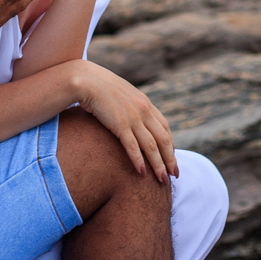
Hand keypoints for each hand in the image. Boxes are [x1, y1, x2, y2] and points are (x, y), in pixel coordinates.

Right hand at [71, 60, 177, 182]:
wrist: (86, 79)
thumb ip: (129, 106)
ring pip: (151, 146)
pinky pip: (133, 147)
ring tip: (163, 180)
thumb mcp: (121, 94)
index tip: (172, 158)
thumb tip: (129, 117)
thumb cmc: (99, 87)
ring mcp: (133, 117)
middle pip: (163, 139)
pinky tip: (142, 173)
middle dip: (170, 159)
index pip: (164, 127)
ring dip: (159, 165)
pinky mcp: (120, 124)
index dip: (170, 144)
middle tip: (175, 175)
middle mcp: (143, 110)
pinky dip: (139, 161)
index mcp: (145, 103)